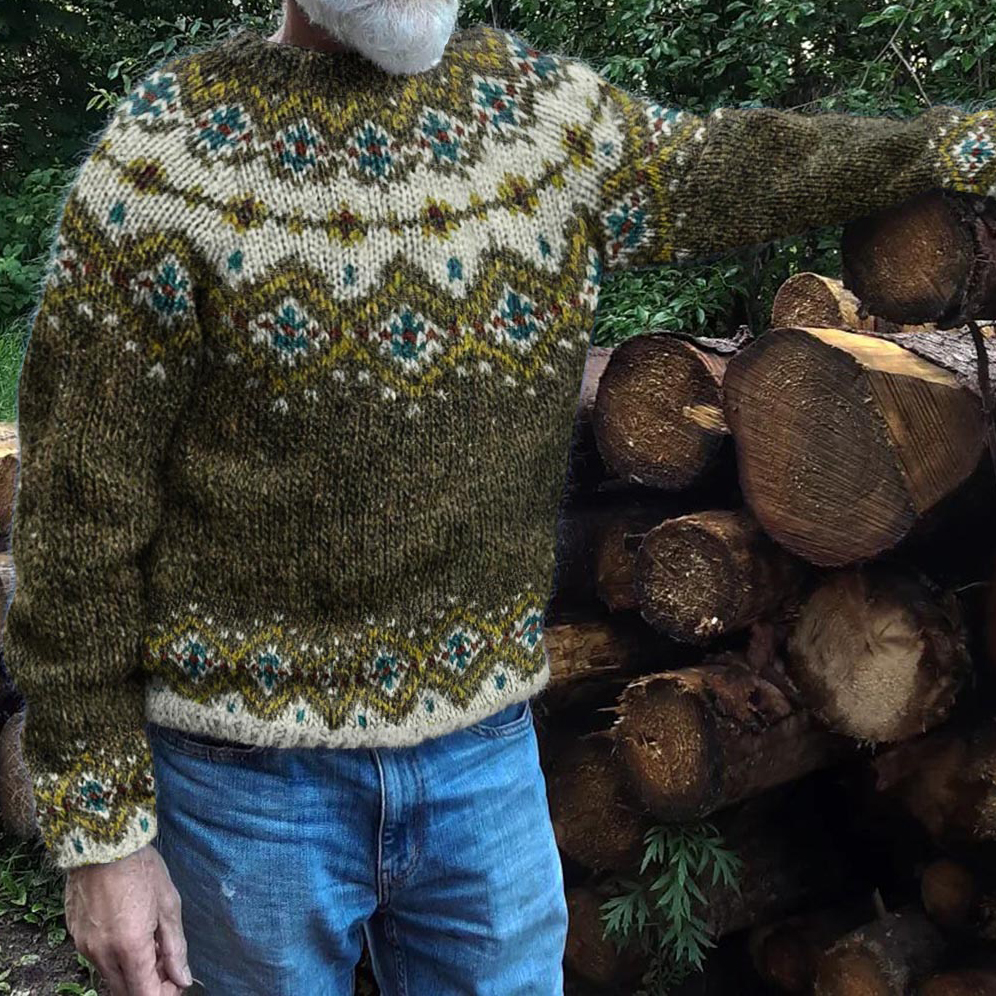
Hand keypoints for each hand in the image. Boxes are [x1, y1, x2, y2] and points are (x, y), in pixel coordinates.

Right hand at [64, 843, 193, 995]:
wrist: (102, 842)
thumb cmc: (140, 868)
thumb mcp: (169, 904)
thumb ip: (175, 947)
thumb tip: (183, 978)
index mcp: (129, 947)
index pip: (145, 994)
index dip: (165, 993)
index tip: (177, 981)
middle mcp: (102, 954)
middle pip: (125, 991)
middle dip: (148, 983)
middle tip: (166, 961)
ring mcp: (84, 946)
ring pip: (110, 976)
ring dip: (132, 970)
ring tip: (150, 941)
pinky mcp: (75, 935)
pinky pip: (97, 958)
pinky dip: (115, 956)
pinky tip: (130, 931)